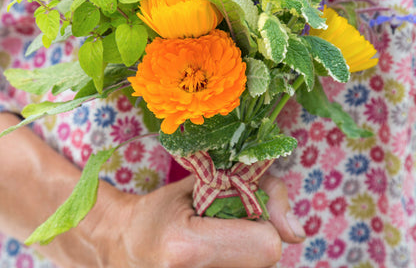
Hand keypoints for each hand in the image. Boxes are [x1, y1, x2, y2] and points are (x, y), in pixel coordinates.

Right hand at [90, 174, 303, 267]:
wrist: (124, 246)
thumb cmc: (160, 209)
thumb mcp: (202, 182)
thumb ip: (255, 189)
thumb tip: (298, 232)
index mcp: (188, 247)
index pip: (267, 245)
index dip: (262, 221)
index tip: (238, 209)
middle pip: (267, 260)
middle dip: (257, 237)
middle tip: (224, 227)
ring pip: (259, 267)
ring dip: (248, 251)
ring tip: (217, 243)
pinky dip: (239, 260)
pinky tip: (218, 256)